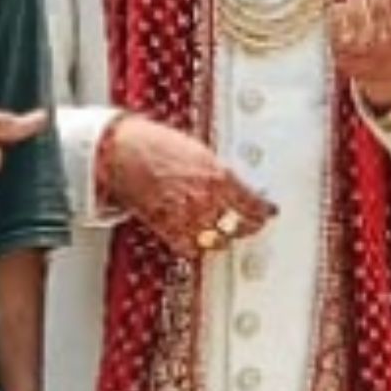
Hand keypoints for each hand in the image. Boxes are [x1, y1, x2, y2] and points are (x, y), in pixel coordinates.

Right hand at [102, 115, 276, 256]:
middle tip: (253, 224)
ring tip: (229, 234)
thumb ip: (217, 170)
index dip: (263, 210)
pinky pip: (189, 247)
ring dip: (225, 237)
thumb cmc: (154, 143)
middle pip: (238, 225)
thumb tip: (231, 181)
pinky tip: (201, 242)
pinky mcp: (165, 228)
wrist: (122, 153)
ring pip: (217, 240)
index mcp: (217, 175)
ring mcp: (185, 217)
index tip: (268, 211)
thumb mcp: (198, 150)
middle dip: (249, 225)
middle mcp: (205, 200)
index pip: (251, 202)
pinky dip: (197, 246)